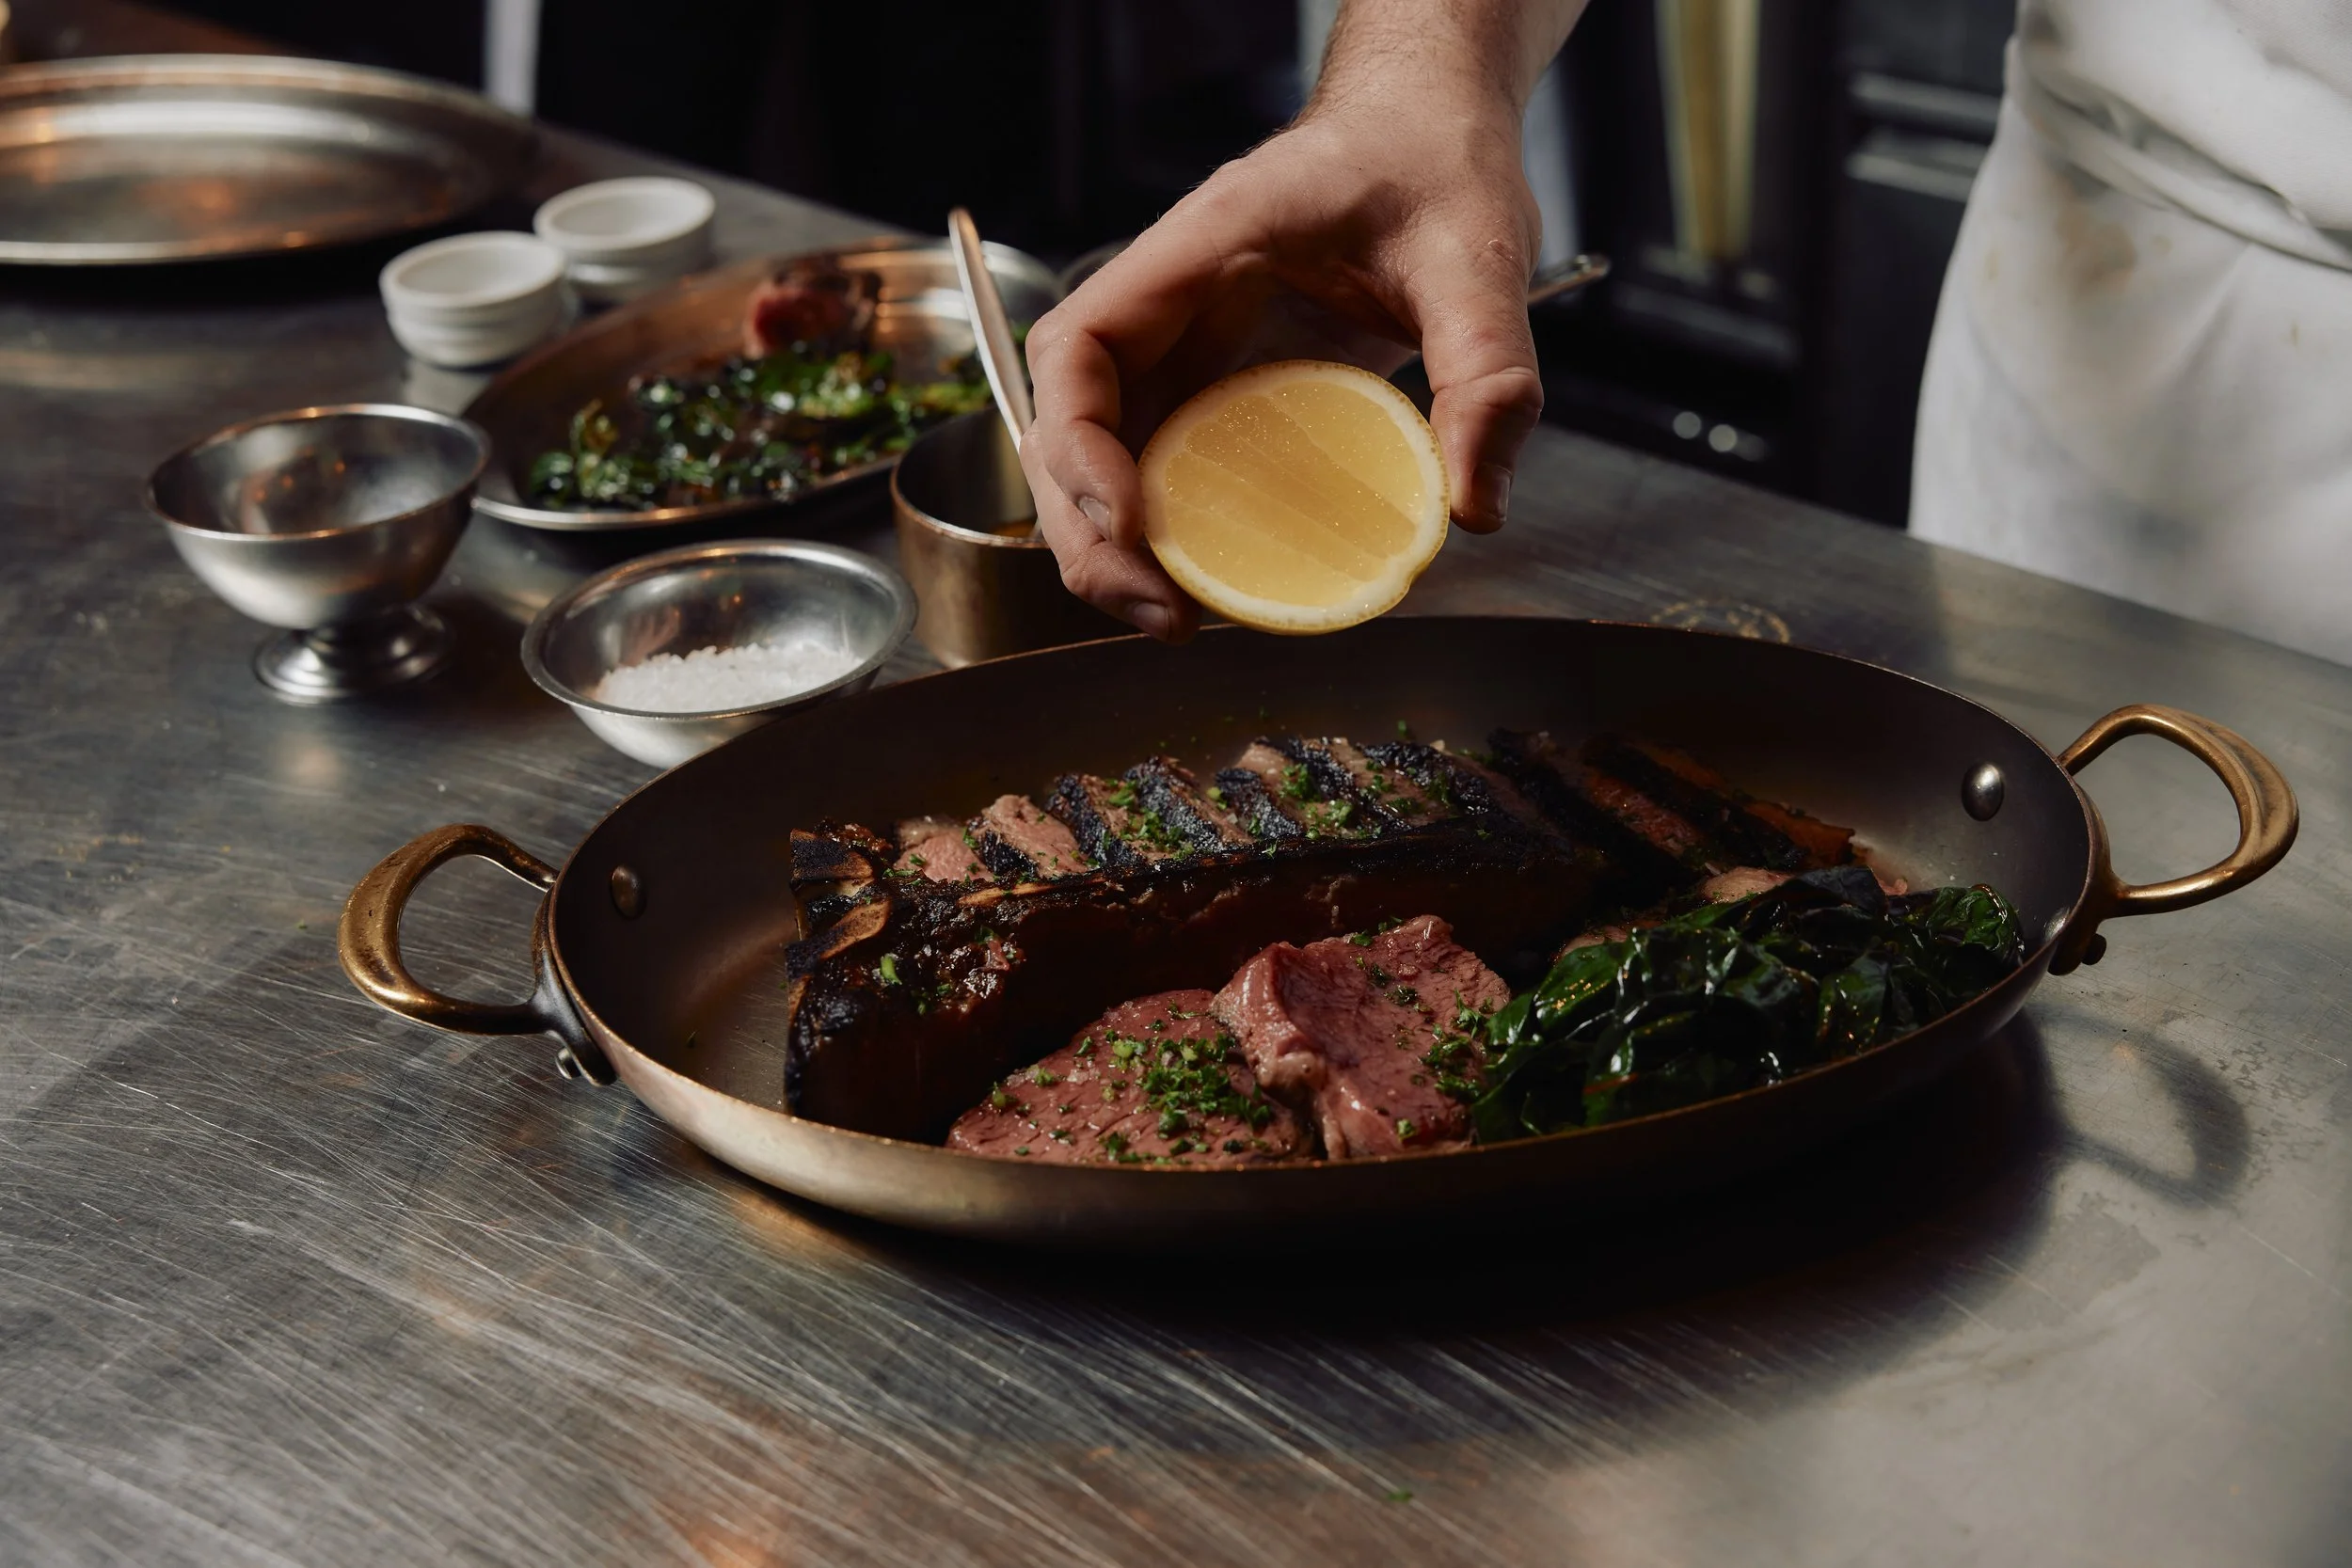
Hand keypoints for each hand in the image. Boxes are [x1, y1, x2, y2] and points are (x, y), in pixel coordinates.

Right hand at [1019, 85, 1547, 641]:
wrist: (1435, 130)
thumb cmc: (1436, 162)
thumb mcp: (1479, 257)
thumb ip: (1486, 374)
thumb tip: (1475, 508)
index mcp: (1204, 246)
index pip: (1079, 345)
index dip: (1080, 443)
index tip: (1133, 519)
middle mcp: (1173, 303)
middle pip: (1069, 424)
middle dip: (1088, 529)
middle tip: (1161, 613)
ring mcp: (1190, 348)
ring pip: (1104, 457)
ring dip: (1117, 547)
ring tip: (1175, 619)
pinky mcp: (1223, 386)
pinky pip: (1168, 465)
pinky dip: (1170, 533)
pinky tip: (1209, 586)